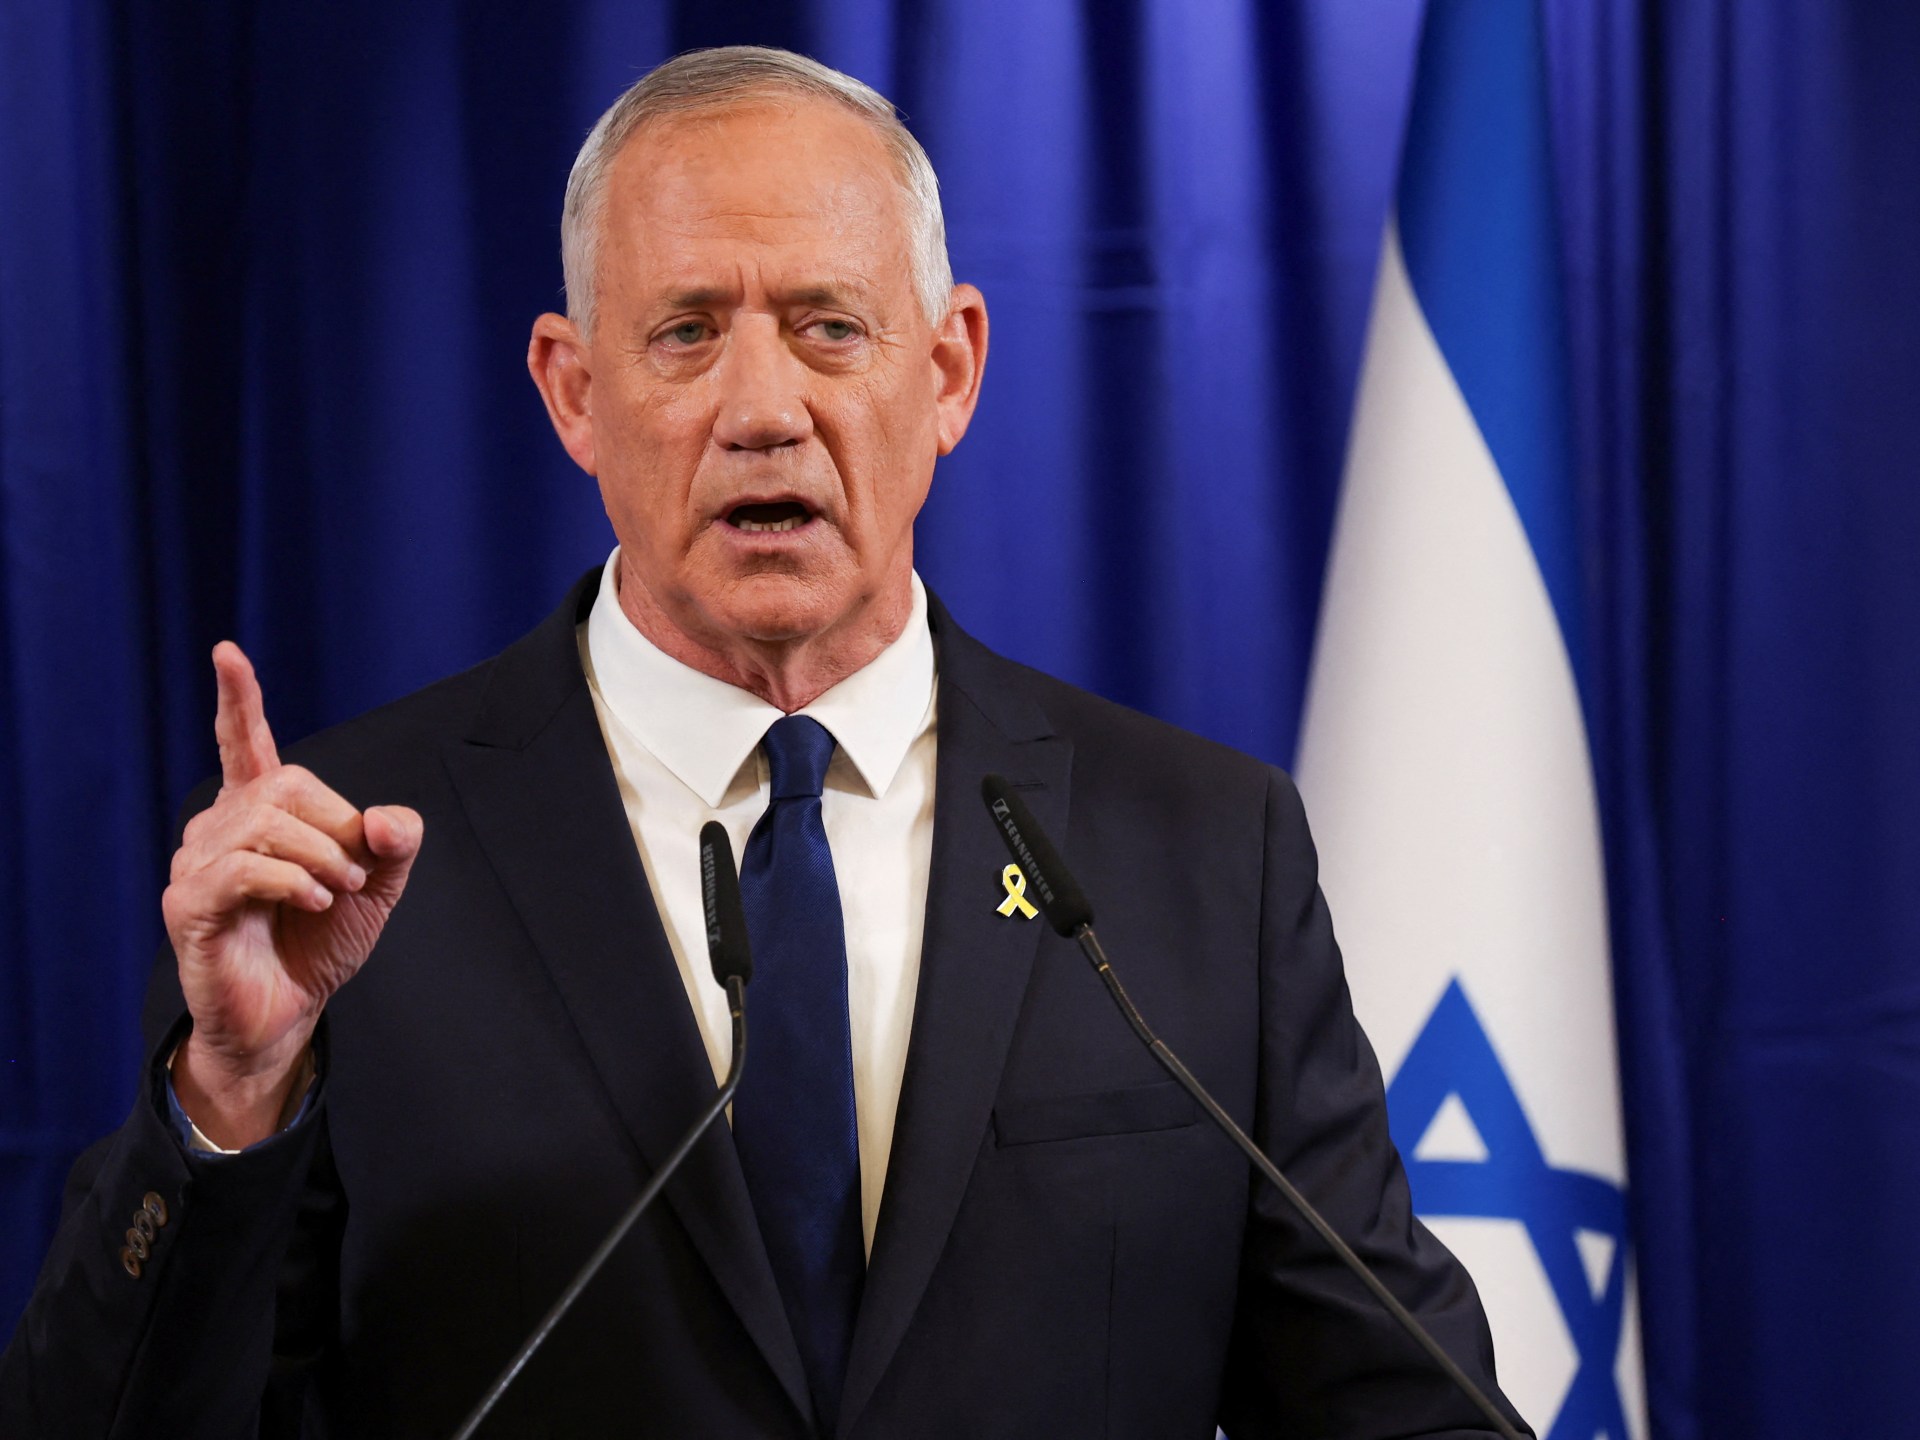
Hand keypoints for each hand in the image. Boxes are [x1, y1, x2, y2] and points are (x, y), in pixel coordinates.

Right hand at [162, 642, 423, 1146]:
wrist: (288, 1012)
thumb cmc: (321, 942)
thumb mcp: (378, 886)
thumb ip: (394, 842)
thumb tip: (384, 820)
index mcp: (260, 811)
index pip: (245, 741)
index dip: (239, 698)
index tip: (226, 651)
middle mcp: (219, 826)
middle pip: (283, 785)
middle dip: (335, 826)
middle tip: (355, 874)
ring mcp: (196, 862)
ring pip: (265, 823)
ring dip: (320, 857)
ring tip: (334, 894)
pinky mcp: (188, 902)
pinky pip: (243, 867)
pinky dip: (291, 881)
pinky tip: (312, 903)